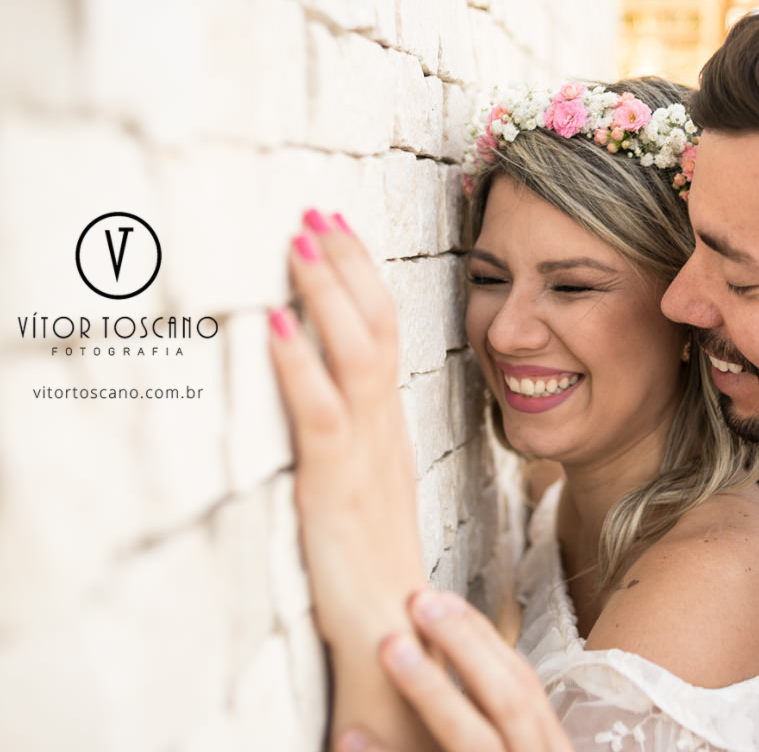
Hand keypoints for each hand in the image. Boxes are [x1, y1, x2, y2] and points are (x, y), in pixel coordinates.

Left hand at [268, 209, 422, 655]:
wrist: (400, 631)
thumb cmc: (376, 564)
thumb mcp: (368, 489)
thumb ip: (356, 439)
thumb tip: (330, 393)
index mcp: (392, 428)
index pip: (388, 335)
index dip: (365, 278)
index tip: (338, 229)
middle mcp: (386, 431)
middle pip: (380, 329)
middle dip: (348, 265)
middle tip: (318, 211)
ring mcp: (367, 457)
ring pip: (357, 356)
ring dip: (329, 293)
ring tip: (301, 239)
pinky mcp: (339, 489)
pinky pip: (323, 415)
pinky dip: (300, 364)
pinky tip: (275, 324)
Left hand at [335, 591, 572, 751]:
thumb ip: (500, 726)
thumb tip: (454, 663)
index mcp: (545, 751)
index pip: (522, 686)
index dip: (484, 641)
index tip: (442, 597)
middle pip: (509, 702)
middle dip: (465, 647)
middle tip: (419, 600)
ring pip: (474, 742)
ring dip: (432, 692)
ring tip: (389, 646)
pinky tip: (350, 736)